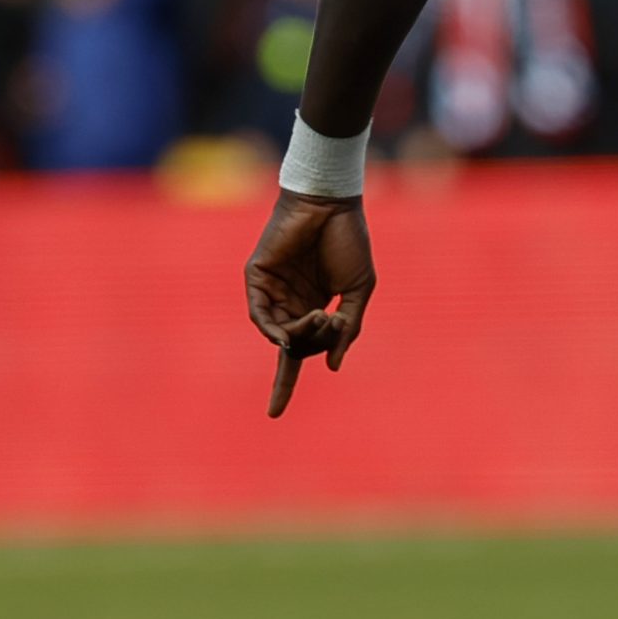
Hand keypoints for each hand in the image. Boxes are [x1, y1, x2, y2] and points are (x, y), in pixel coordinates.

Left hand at [244, 189, 375, 416]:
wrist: (333, 203)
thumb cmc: (349, 240)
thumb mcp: (359, 289)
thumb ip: (348, 328)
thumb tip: (333, 366)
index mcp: (313, 306)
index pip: (296, 353)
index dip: (284, 384)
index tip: (273, 415)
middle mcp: (289, 303)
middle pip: (292, 346)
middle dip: (311, 345)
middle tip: (331, 322)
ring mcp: (271, 290)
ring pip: (277, 332)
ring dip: (297, 335)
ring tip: (320, 315)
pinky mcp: (257, 277)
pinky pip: (259, 313)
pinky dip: (273, 329)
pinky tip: (287, 332)